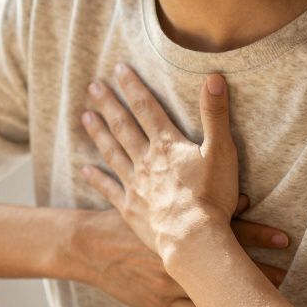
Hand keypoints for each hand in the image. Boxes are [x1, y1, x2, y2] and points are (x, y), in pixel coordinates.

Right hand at [74, 196, 289, 306]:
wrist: (89, 248)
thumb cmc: (123, 223)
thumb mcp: (155, 206)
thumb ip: (198, 204)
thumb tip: (242, 198)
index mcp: (180, 232)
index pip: (228, 232)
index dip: (258, 235)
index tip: (286, 239)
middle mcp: (179, 260)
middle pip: (229, 265)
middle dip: (262, 270)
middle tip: (290, 272)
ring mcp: (172, 287)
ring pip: (216, 296)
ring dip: (245, 298)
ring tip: (274, 302)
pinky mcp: (162, 305)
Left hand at [80, 64, 239, 263]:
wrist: (192, 238)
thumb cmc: (212, 197)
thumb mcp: (222, 151)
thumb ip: (215, 115)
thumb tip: (213, 77)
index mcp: (167, 144)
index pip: (146, 107)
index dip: (133, 86)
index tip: (117, 69)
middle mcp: (145, 160)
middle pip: (123, 126)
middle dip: (108, 104)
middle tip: (91, 86)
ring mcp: (135, 184)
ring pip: (112, 152)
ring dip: (98, 133)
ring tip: (84, 117)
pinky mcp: (129, 207)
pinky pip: (109, 189)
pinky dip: (96, 178)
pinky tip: (84, 170)